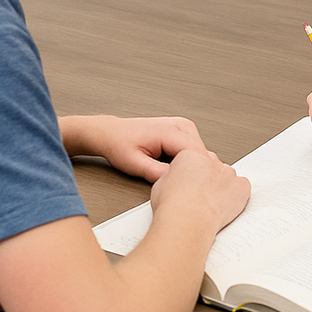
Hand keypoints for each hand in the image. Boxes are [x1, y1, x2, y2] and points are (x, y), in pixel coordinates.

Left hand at [59, 115, 206, 182]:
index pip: (196, 154)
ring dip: (191, 165)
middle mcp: (180, 125)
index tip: (189, 187)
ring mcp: (183, 126)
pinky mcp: (183, 130)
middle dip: (193, 170)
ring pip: (200, 152)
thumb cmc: (119, 144)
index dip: (195, 173)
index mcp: (169, 131)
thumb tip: (175, 182)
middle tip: (179, 183)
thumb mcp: (135, 164)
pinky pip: (194, 149)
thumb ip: (157, 173)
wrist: (111, 133)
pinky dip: (188, 160)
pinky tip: (176, 167)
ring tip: (174, 174)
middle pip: (201, 154)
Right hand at [150, 148, 250, 233]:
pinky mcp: (241, 186)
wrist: (186, 221)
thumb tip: (176, 180)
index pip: (195, 158)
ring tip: (210, 205)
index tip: (190, 185)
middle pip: (212, 166)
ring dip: (222, 187)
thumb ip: (173, 176)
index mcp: (190, 155)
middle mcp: (211, 160)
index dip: (192, 174)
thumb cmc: (173, 207)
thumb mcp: (161, 184)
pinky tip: (224, 206)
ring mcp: (228, 173)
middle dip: (208, 179)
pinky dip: (237, 195)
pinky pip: (242, 187)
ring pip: (227, 177)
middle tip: (200, 196)